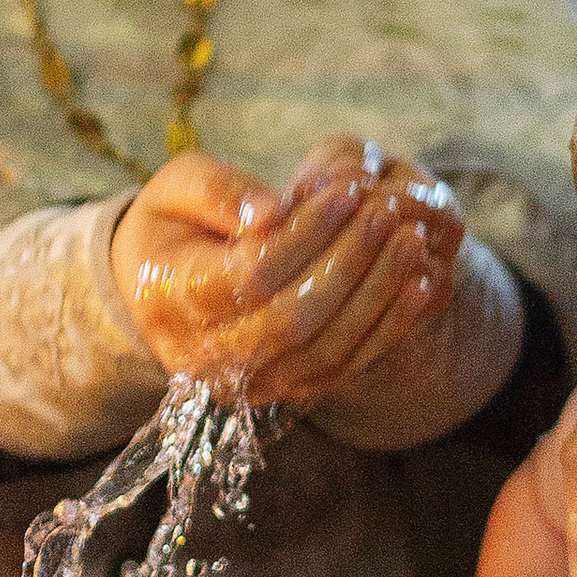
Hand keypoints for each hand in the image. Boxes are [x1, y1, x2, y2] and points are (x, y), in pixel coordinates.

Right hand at [110, 141, 461, 407]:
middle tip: (387, 212)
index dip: (305, 235)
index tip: (345, 190)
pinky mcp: (287, 389)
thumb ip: (218, 190)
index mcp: (169, 298)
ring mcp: (249, 382)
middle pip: (293, 319)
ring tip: (411, 240)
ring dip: (377, 296)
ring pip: (325, 349)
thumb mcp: (175, 187)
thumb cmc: (173, 223)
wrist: (158, 285)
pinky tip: (417, 284)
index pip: (251, 275)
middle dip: (349, 263)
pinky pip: (344, 367)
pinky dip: (386, 328)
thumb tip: (272, 212)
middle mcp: (205, 355)